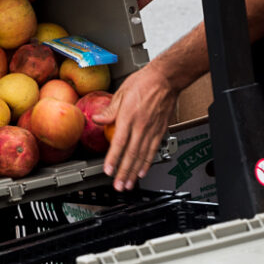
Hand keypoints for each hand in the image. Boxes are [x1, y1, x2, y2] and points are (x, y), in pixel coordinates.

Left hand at [93, 60, 177, 190]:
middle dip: (124, 172)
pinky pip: (153, 150)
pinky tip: (143, 171)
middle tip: (119, 185)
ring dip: (135, 172)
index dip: (113, 159)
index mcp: (128, 116)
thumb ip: (109, 110)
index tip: (108, 171)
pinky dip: (148, 162)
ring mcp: (152, 129)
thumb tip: (97, 119)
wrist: (165, 78)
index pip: (119, 142)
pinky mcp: (160, 130)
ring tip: (129, 183)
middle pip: (131, 154)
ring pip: (142, 155)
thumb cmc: (144, 82)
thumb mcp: (121, 92)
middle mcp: (141, 125)